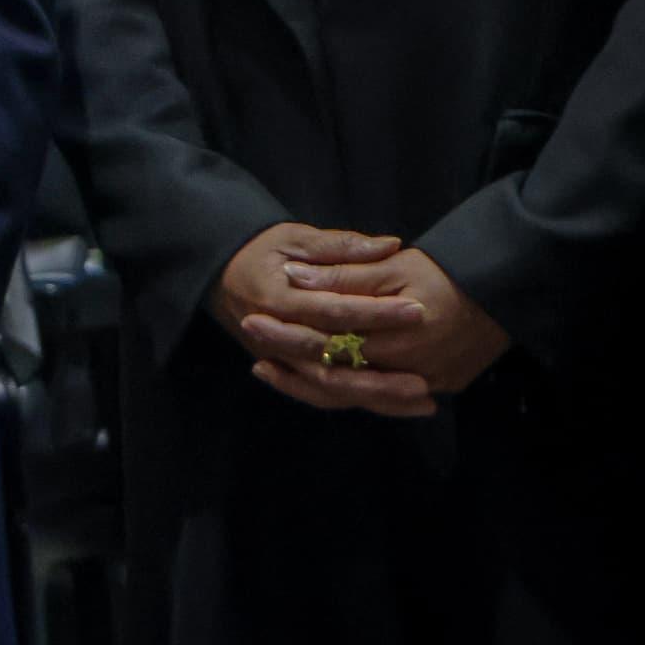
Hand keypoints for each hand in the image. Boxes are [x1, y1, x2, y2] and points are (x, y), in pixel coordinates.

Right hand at [210, 222, 434, 415]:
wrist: (221, 275)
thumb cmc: (262, 252)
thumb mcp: (295, 238)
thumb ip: (341, 246)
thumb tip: (390, 245)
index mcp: (277, 298)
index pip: (332, 310)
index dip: (375, 312)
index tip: (417, 311)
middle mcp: (275, 337)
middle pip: (330, 362)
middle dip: (378, 374)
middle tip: (423, 380)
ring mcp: (279, 359)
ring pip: (329, 387)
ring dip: (375, 397)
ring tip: (423, 400)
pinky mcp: (287, 370)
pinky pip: (325, 394)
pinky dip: (362, 401)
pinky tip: (400, 406)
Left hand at [255, 243, 510, 404]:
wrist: (507, 289)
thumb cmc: (446, 271)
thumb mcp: (393, 267)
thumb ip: (343, 277)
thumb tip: (293, 277)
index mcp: (394, 336)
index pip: (329, 342)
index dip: (287, 335)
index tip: (253, 323)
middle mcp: (409, 369)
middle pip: (338, 380)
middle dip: (293, 370)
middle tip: (255, 360)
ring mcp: (426, 383)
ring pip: (358, 397)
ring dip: (313, 387)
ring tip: (275, 373)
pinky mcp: (439, 387)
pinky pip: (385, 400)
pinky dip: (352, 393)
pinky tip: (321, 383)